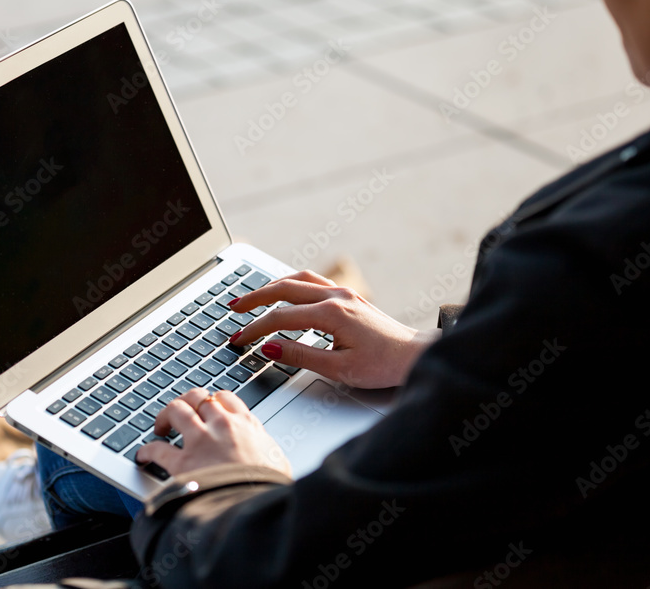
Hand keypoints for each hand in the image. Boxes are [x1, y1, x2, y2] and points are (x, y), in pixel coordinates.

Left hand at [135, 388, 291, 477]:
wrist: (259, 509)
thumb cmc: (270, 489)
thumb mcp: (275, 460)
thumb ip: (263, 448)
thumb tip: (263, 452)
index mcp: (246, 425)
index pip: (224, 399)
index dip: (211, 401)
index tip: (205, 409)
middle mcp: (222, 426)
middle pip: (197, 397)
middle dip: (185, 401)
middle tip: (179, 413)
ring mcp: (201, 442)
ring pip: (176, 410)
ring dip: (165, 416)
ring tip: (161, 427)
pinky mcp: (183, 464)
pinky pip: (157, 449)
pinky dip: (147, 450)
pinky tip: (144, 455)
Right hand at [229, 270, 438, 389]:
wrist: (416, 356)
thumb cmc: (383, 365)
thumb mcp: (339, 369)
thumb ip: (301, 356)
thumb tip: (269, 348)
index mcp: (332, 313)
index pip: (281, 318)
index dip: (255, 329)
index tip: (239, 339)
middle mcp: (336, 296)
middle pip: (284, 289)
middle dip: (255, 298)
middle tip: (234, 308)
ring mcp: (344, 293)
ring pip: (298, 279)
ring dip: (272, 286)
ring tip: (252, 297)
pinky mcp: (349, 296)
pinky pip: (313, 281)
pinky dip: (292, 284)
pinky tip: (284, 291)